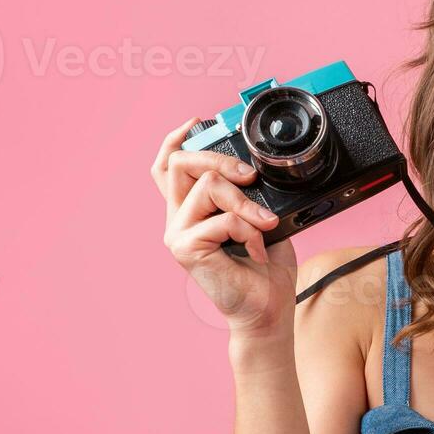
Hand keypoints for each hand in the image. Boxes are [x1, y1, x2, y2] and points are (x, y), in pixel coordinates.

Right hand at [151, 116, 297, 336]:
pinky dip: (249, 229)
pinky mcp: (186, 248)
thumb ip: (249, 195)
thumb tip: (253, 170)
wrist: (266, 312)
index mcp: (191, 210)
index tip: (198, 122)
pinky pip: (222, 219)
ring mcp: (177, 234)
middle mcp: (178, 219)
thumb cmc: (265, 272)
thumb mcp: (262, 220)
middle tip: (251, 178)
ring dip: (245, 201)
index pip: (167, 166)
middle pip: (181, 163)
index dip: (178, 139)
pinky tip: (257, 249)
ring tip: (264, 225)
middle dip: (222, 159)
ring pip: (207, 184)